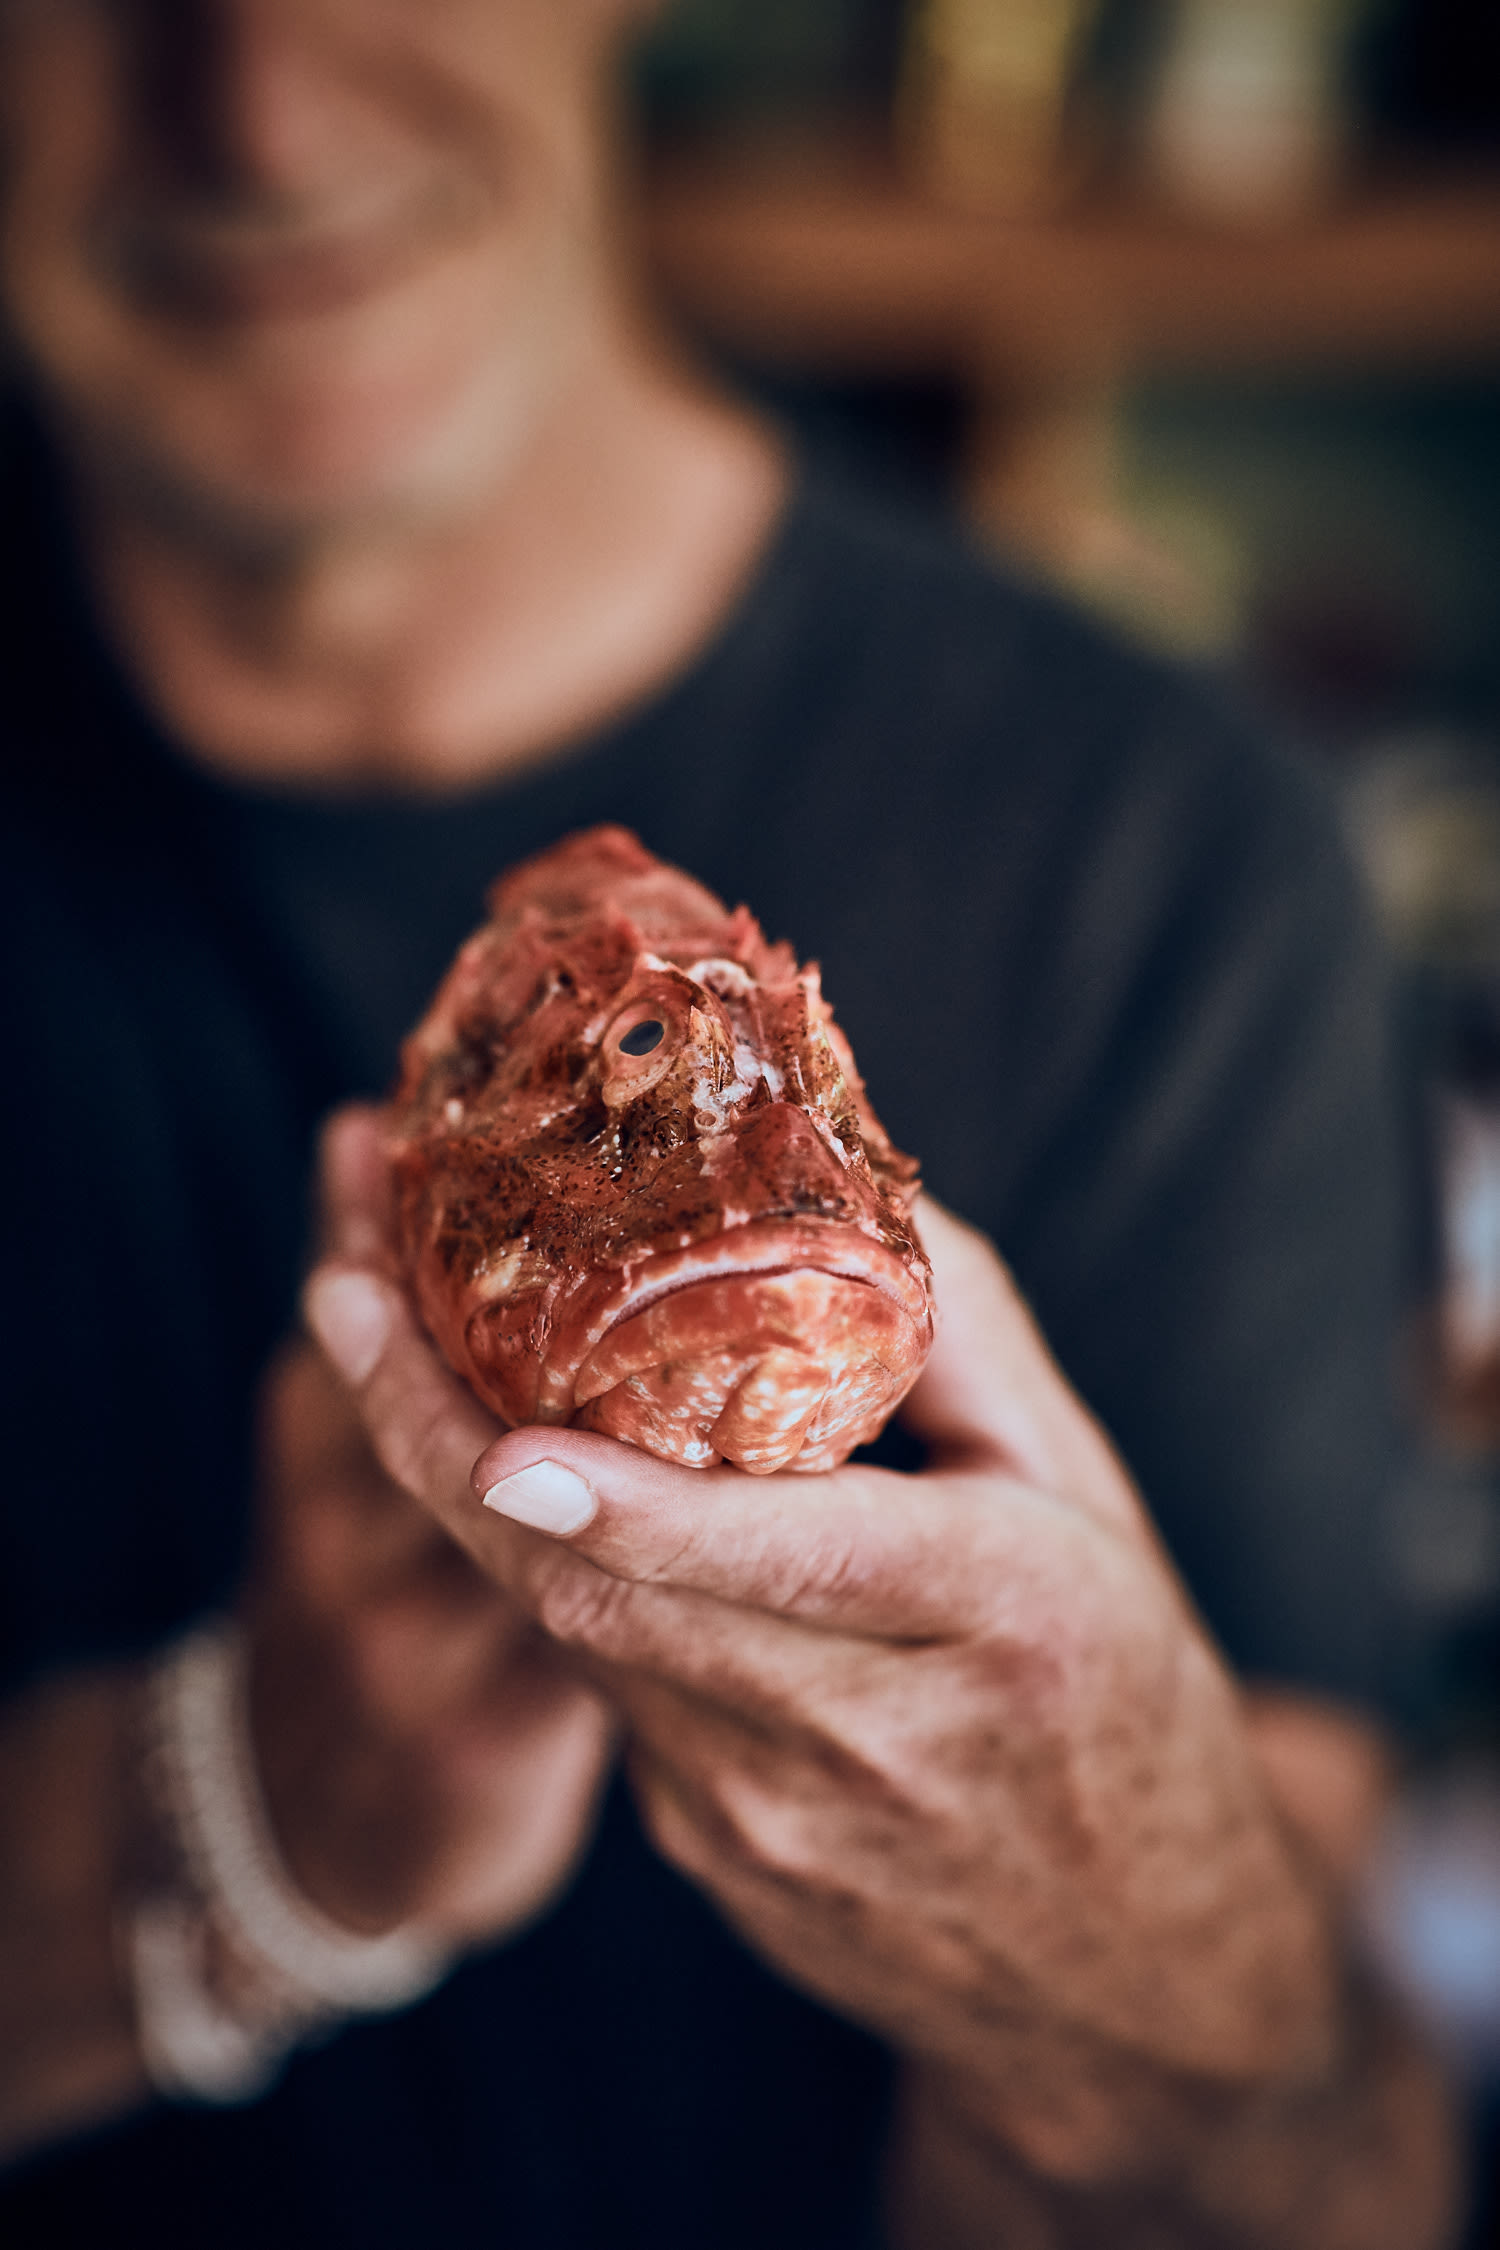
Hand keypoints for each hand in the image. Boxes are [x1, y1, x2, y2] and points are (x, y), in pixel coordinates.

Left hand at [304, 1107, 1337, 2180]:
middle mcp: (858, 1730)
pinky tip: (511, 1476)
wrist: (1132, 1973)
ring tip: (385, 1345)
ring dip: (463, 1489)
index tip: (504, 1445)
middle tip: (343, 1296)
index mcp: (988, 1612)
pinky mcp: (704, 1852)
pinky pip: (602, 1685)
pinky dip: (547, 1566)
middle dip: (441, 1447)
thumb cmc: (1121, 1697)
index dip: (628, 1507)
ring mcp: (765, 1815)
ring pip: (574, 1633)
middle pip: (602, 1599)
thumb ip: (969, 1337)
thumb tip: (838, 1186)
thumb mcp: (1091, 1498)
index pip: (778, 1562)